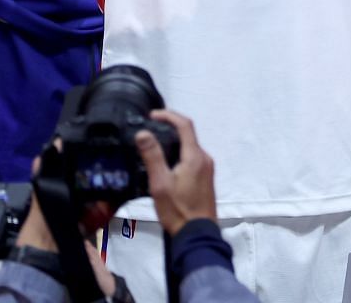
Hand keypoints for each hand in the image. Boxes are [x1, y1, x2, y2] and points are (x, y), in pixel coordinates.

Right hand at [136, 108, 216, 233]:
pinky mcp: (206, 178)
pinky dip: (180, 153)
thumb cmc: (177, 209)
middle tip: (150, 128)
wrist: (197, 235)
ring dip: (175, 141)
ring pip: (190, 147)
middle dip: (170, 127)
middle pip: (188, 134)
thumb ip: (152, 156)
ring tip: (154, 145)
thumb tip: (143, 133)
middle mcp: (205, 158)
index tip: (152, 115)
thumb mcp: (160, 183)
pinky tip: (167, 162)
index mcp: (195, 156)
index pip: (184, 124)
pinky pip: (193, 158)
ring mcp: (208, 169)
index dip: (168, 115)